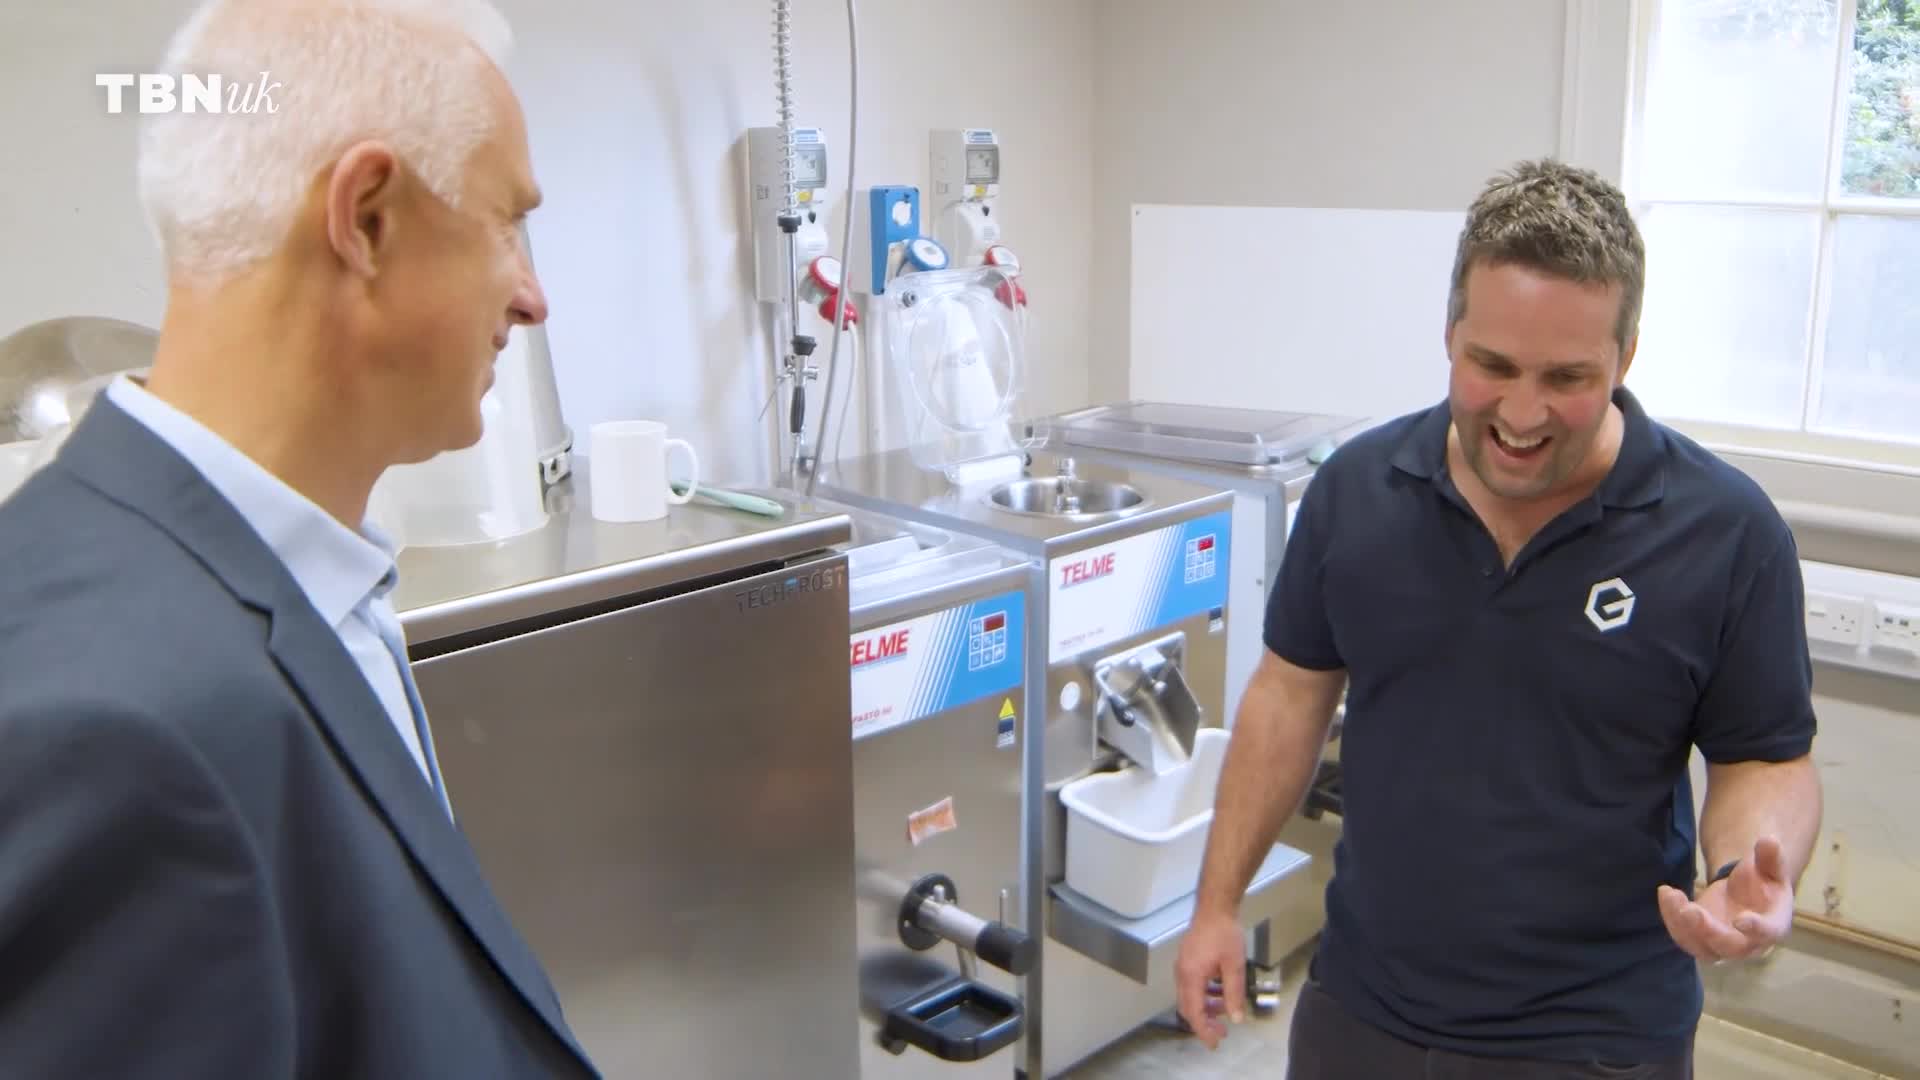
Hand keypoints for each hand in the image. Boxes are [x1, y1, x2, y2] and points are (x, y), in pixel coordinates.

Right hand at [1174, 911, 1245, 1049]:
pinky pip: (1191, 985)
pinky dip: (1204, 995)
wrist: (1215, 907)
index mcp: (1191, 976)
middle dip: (1204, 1022)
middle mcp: (1182, 973)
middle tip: (1222, 1033)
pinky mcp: (1187, 960)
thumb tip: (1236, 1019)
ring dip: (1206, 1008)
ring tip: (1225, 1010)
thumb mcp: (1235, 966)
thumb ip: (1234, 994)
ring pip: (1190, 997)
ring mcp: (1182, 966)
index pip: (1194, 1012)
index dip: (1203, 1031)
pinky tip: (1219, 992)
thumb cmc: (1225, 934)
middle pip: (1188, 1007)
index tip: (1214, 1044)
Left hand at [1658, 835, 1794, 964]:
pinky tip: (1666, 893)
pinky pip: (1683, 936)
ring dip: (1681, 925)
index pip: (1767, 933)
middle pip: (1728, 947)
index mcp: (1773, 926)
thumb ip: (1771, 857)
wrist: (1747, 898)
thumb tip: (1769, 839)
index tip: (1741, 920)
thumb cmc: (1765, 884)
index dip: (1756, 929)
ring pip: (1700, 947)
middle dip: (1707, 930)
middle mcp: (1749, 945)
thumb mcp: (1771, 868)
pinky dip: (1671, 918)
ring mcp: (1722, 946)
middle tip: (1690, 910)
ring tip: (1670, 895)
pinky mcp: (1699, 940)